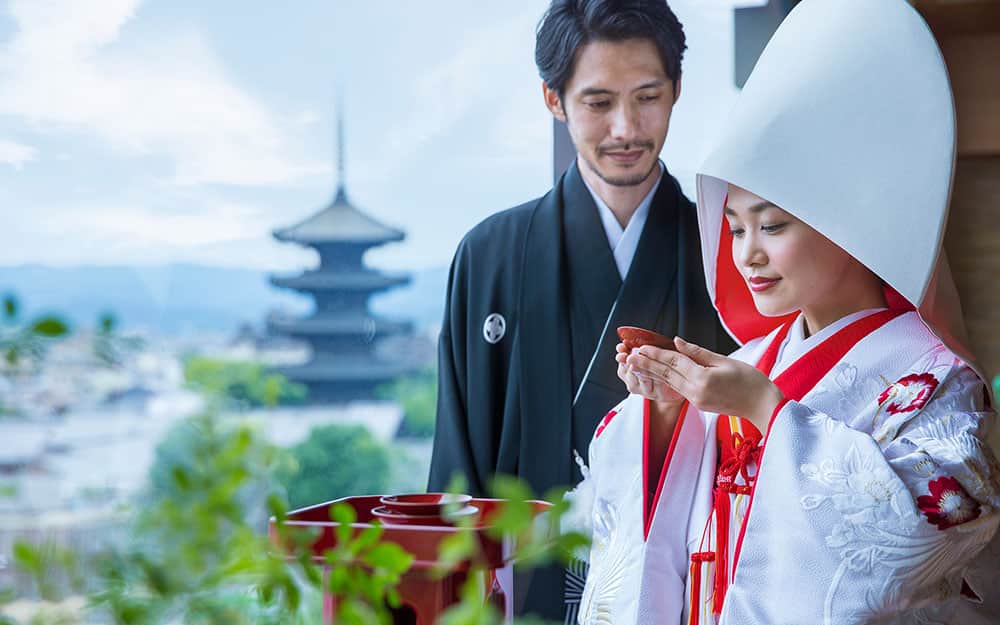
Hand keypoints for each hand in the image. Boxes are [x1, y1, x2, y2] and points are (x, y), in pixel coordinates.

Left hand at [624, 337, 783, 431]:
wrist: (763, 406)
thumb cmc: (751, 381)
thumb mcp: (725, 361)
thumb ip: (698, 353)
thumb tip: (677, 342)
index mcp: (704, 378)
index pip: (674, 362)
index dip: (657, 353)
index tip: (642, 347)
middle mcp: (696, 391)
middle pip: (667, 374)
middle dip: (647, 364)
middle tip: (628, 356)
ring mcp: (697, 400)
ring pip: (669, 383)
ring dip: (652, 373)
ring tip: (635, 366)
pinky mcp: (699, 404)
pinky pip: (678, 390)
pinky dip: (665, 381)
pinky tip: (656, 374)